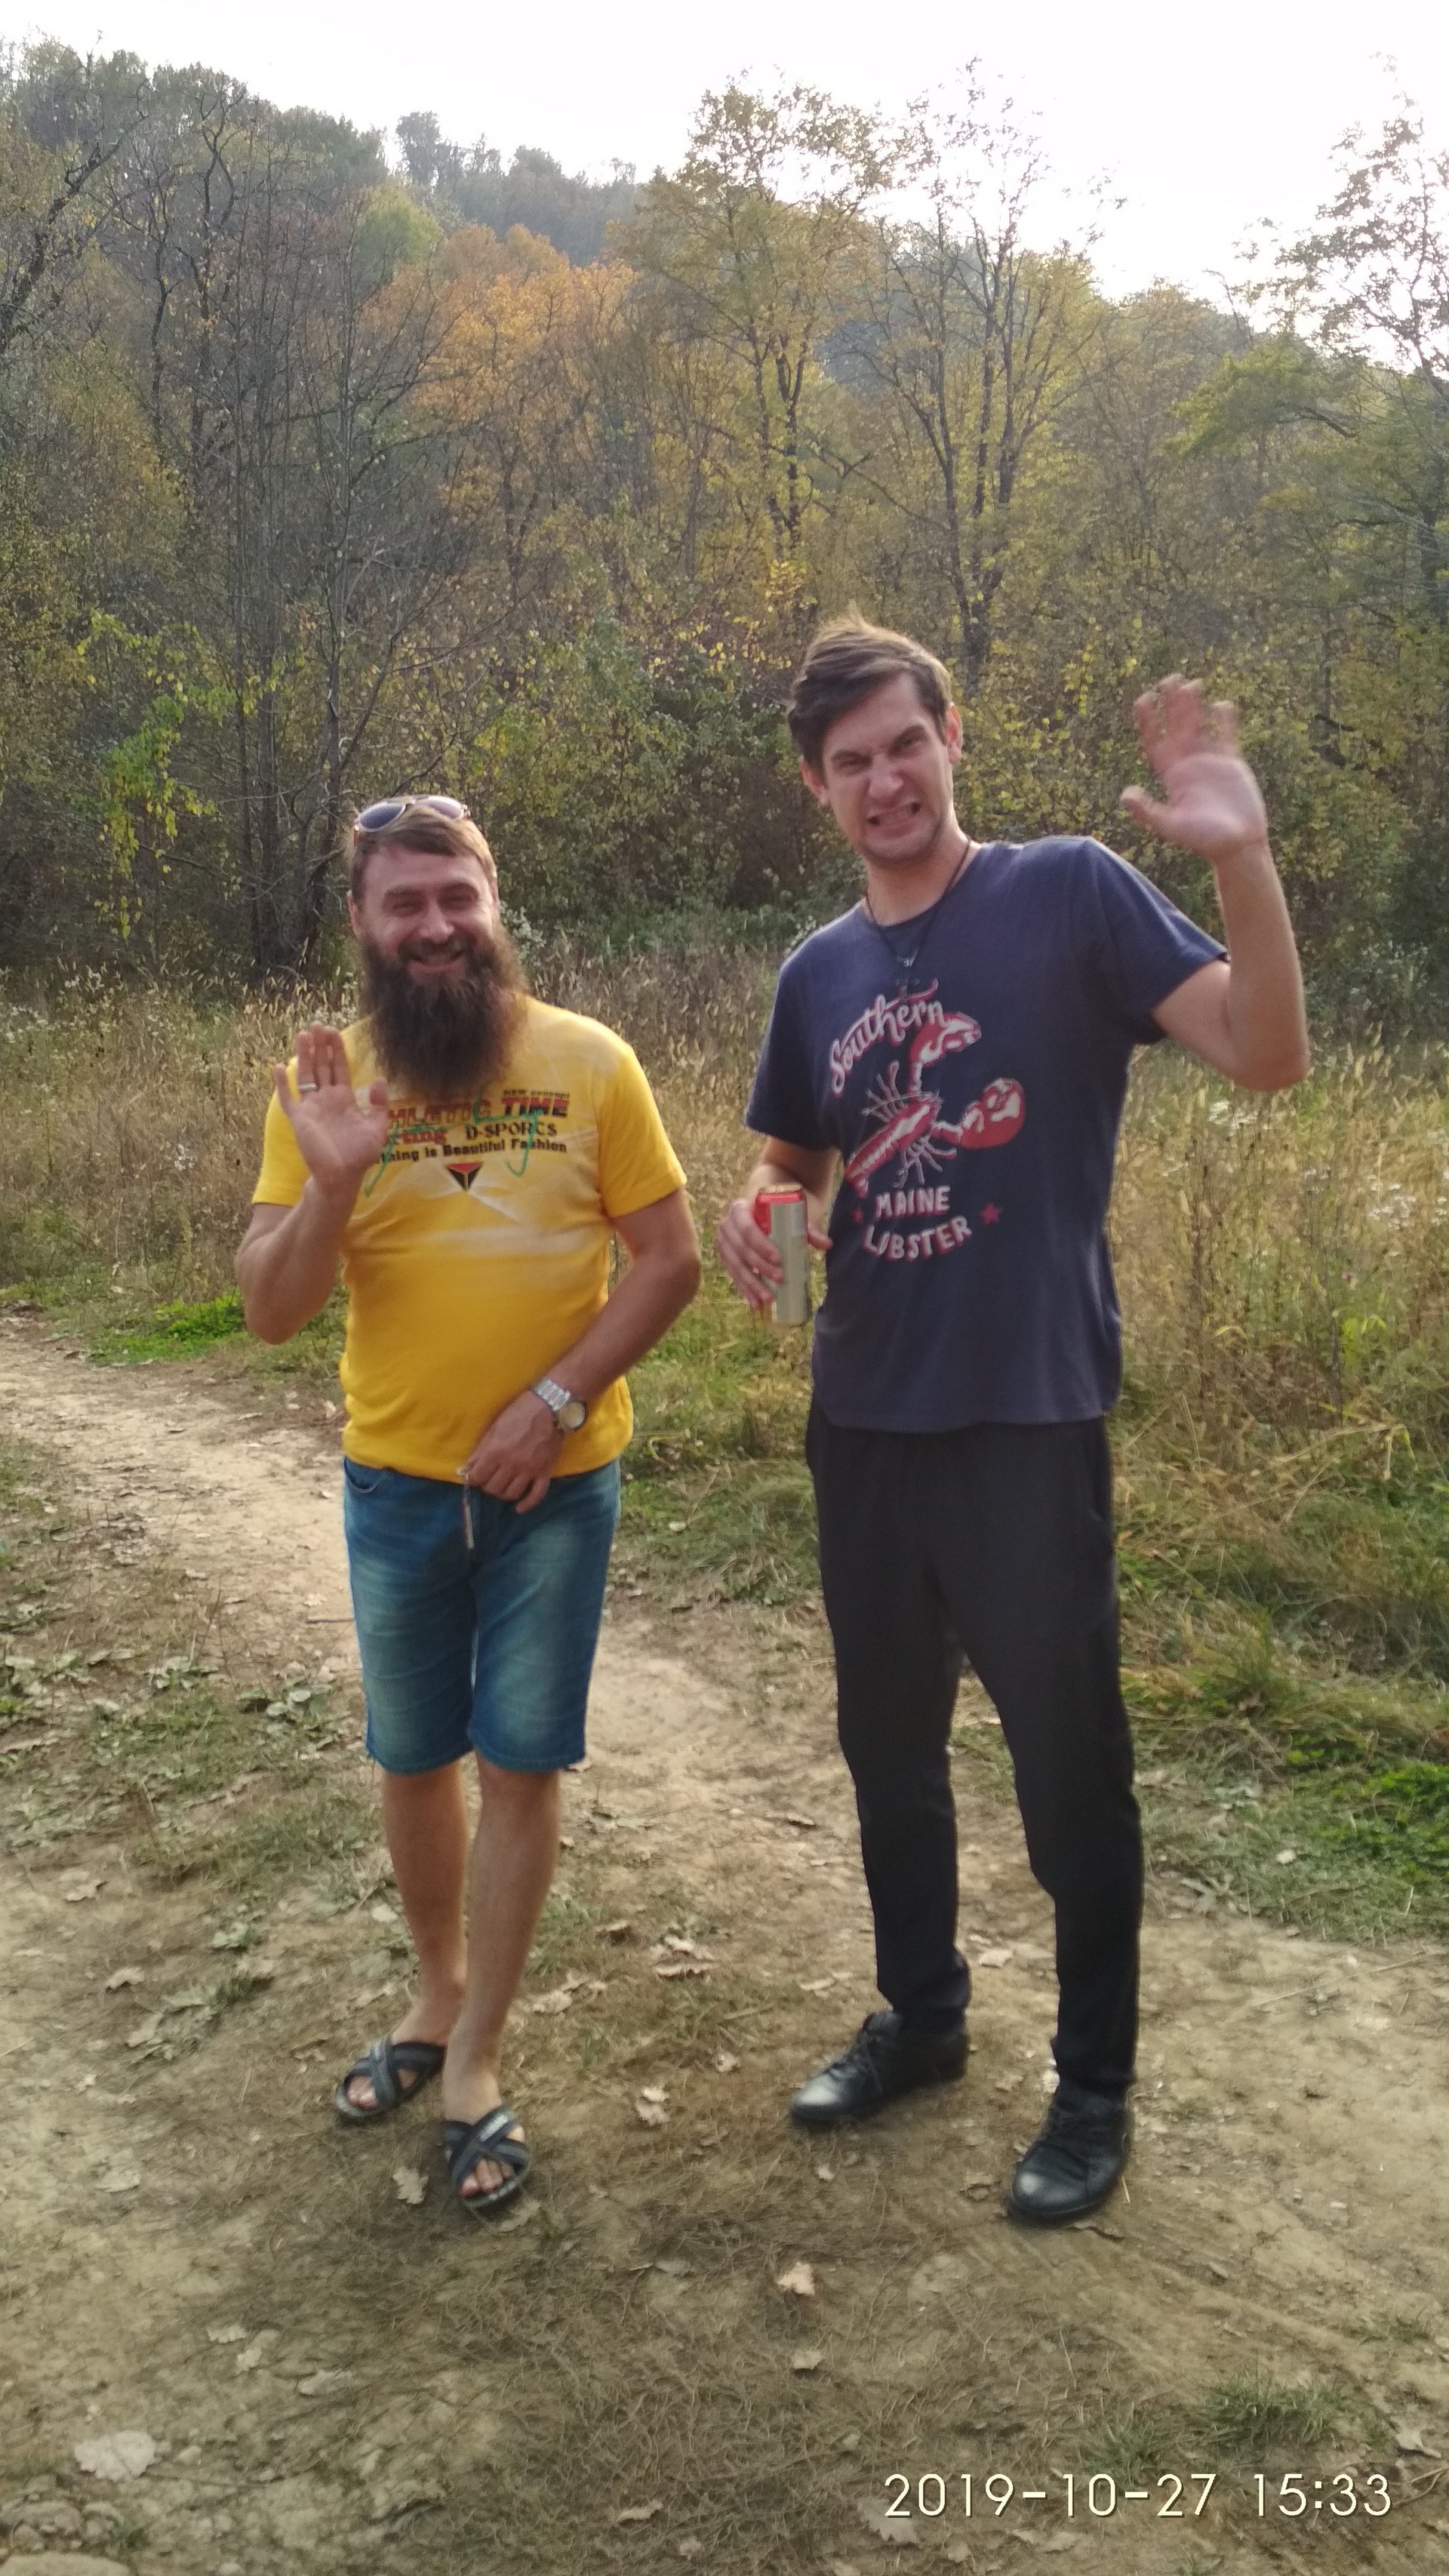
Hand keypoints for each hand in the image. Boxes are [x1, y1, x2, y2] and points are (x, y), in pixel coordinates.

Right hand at [274, 1023, 391, 1204]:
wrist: (341, 1176)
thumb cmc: (359, 1155)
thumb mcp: (377, 1128)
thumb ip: (380, 1104)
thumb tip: (381, 1079)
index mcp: (344, 1098)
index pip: (339, 1067)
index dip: (336, 1049)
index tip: (333, 1030)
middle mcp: (326, 1098)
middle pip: (321, 1065)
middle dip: (319, 1045)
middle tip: (317, 1024)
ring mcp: (310, 1107)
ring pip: (305, 1075)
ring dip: (303, 1055)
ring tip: (302, 1034)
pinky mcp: (298, 1118)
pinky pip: (287, 1097)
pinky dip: (281, 1083)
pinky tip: (278, 1066)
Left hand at [460, 1391, 560, 1512]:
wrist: (551, 1406)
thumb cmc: (520, 1411)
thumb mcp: (495, 1426)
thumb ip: (481, 1448)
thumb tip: (468, 1467)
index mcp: (496, 1451)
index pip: (478, 1477)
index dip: (473, 1479)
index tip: (474, 1477)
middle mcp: (512, 1464)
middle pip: (493, 1488)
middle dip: (487, 1486)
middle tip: (488, 1479)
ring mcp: (530, 1470)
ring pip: (511, 1494)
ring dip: (503, 1494)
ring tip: (502, 1486)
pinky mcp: (545, 1472)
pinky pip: (536, 1495)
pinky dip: (527, 1504)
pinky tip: (519, 1508)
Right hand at [716, 1195, 829, 1310]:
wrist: (766, 1209)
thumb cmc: (779, 1211)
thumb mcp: (793, 1214)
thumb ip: (809, 1228)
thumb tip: (826, 1244)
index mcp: (740, 1208)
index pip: (747, 1228)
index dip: (760, 1245)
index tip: (778, 1259)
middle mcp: (727, 1225)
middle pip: (740, 1249)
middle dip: (759, 1267)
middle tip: (780, 1278)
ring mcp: (723, 1242)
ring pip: (735, 1265)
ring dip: (751, 1283)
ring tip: (768, 1298)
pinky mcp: (725, 1257)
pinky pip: (733, 1274)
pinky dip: (745, 1289)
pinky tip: (755, 1303)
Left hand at [1120, 677, 1269, 867]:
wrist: (1237, 845)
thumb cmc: (1204, 840)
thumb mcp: (1172, 826)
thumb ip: (1148, 811)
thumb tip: (1125, 795)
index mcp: (1171, 775)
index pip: (1154, 741)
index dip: (1147, 721)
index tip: (1142, 699)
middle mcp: (1187, 764)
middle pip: (1176, 726)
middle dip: (1171, 704)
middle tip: (1168, 679)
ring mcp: (1209, 760)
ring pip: (1199, 725)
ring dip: (1195, 706)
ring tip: (1192, 683)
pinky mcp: (1231, 761)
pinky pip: (1226, 733)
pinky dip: (1224, 719)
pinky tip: (1222, 704)